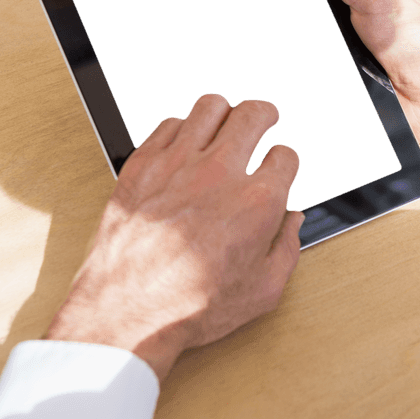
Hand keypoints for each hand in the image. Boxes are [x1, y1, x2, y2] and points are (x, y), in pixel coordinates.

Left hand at [46, 95, 304, 381]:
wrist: (127, 311)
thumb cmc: (189, 307)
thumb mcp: (262, 292)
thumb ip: (286, 250)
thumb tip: (292, 223)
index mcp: (257, 202)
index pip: (285, 155)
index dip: (284, 161)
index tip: (278, 167)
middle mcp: (220, 173)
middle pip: (253, 114)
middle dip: (265, 114)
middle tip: (264, 117)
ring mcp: (178, 163)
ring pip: (210, 106)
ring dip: (223, 113)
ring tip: (224, 123)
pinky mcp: (142, 164)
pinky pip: (168, 124)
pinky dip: (182, 129)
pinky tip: (184, 143)